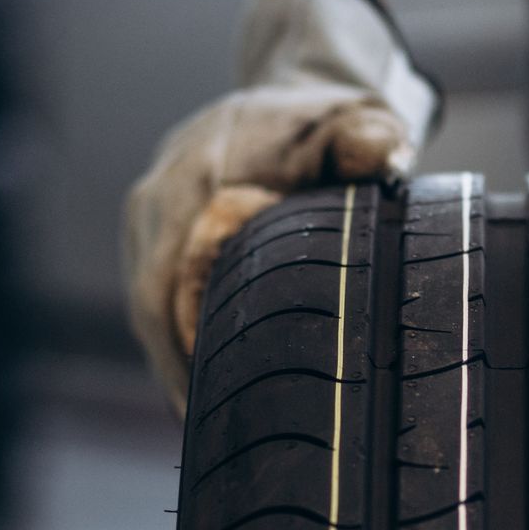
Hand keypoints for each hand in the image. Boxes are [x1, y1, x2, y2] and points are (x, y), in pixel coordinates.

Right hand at [122, 0, 438, 411]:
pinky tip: (207, 391)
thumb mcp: (360, 121)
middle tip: (213, 440)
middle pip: (152, 307)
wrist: (290, 89)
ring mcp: (147, 217)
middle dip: (178, 374)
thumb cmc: (331, 119)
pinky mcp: (152, 232)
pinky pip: (156, 298)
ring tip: (210, 432)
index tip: (208, 403)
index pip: (171, 281)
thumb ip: (370, 137)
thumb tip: (381, 154)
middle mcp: (156, 199)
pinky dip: (178, 341)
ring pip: (149, 308)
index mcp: (196, 180)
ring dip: (176, 364)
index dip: (185, 346)